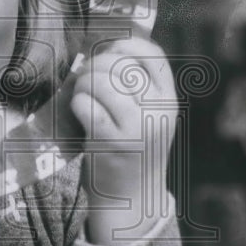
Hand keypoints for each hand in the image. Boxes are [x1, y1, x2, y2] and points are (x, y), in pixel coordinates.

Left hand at [70, 37, 176, 245]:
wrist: (131, 201)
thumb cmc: (133, 152)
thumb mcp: (150, 118)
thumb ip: (139, 88)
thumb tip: (106, 49)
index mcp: (168, 101)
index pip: (153, 55)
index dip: (126, 44)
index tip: (110, 51)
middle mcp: (157, 111)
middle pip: (120, 64)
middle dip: (94, 66)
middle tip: (85, 79)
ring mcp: (136, 127)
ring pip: (100, 81)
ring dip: (82, 84)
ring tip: (82, 96)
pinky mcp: (110, 141)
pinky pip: (85, 104)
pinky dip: (76, 104)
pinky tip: (80, 114)